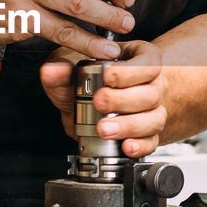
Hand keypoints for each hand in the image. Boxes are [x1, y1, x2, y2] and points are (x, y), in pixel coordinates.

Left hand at [39, 41, 167, 157]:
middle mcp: (151, 84)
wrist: (88, 101)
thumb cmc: (86, 76)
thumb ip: (62, 70)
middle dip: (123, 100)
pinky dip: (140, 146)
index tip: (108, 76)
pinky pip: (152, 141)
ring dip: (129, 125)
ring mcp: (151, 110)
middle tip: (99, 102)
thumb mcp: (71, 67)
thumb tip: (52, 71)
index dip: (131, 72)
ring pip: (154, 119)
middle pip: (151, 93)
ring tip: (104, 128)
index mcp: (139, 60)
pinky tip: (126, 146)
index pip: (149, 62)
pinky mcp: (148, 133)